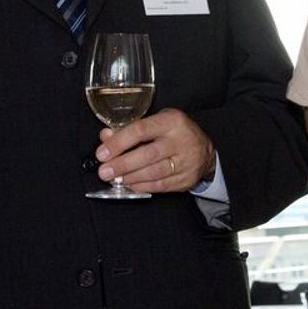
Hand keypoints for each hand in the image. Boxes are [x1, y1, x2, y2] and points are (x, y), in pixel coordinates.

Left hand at [96, 109, 215, 192]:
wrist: (205, 150)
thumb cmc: (175, 133)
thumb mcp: (156, 122)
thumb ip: (129, 129)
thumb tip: (105, 136)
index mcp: (171, 121)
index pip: (140, 130)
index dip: (118, 143)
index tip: (102, 153)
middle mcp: (181, 140)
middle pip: (147, 154)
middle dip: (122, 165)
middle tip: (104, 171)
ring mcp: (186, 161)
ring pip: (154, 173)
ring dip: (130, 177)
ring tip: (115, 179)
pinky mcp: (186, 179)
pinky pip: (160, 186)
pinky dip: (142, 186)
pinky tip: (129, 184)